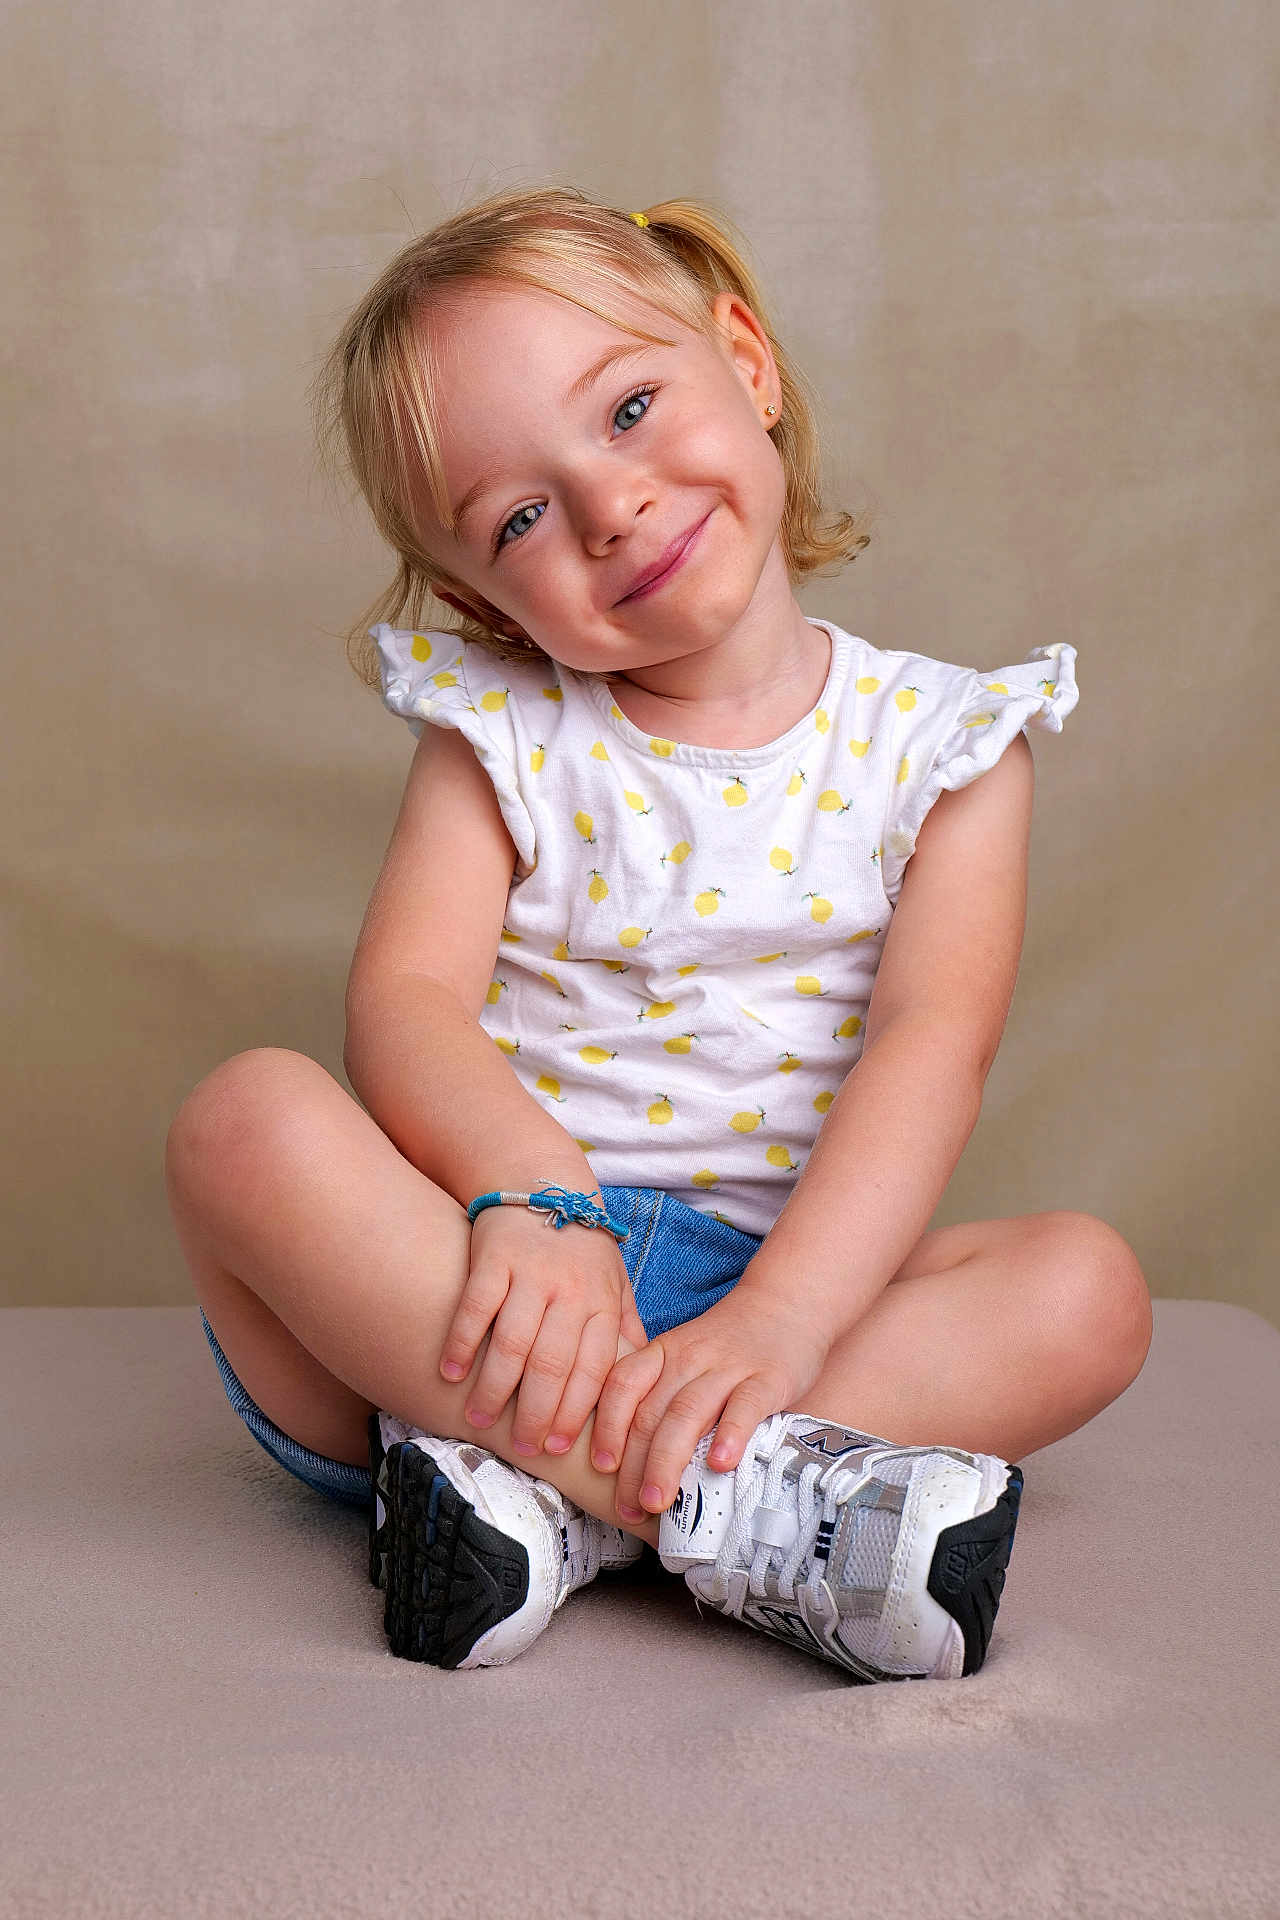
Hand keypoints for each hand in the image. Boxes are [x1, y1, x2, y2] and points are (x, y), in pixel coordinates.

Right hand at [439, 1204, 648, 1456]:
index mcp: (603, 1302)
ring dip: (495, 1388)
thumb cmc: (580, 1245)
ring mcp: (532, 1274)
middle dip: (537, 1414)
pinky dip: (463, 1343)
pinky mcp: (495, 1258)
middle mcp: (571, 1291)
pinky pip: (477, 1308)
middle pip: (553, 1366)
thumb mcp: (615, 1281)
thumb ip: (625, 1327)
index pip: (594, 1369)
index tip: (560, 1449)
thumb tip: (640, 1377)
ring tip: (480, 1419)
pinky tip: (451, 1372)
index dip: (576, 1413)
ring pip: (514, 1344)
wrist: (541, 1182)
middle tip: (521, 1447)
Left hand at [590, 1286, 831, 1520]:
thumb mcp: (683, 1355)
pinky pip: (744, 1407)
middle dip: (634, 1466)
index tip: (601, 1467)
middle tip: (628, 1508)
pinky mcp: (767, 1379)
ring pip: (688, 1414)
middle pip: (651, 1413)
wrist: (784, 1302)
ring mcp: (728, 1368)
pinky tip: (720, 1464)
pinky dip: (730, 1435)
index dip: (607, 1427)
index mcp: (662, 1353)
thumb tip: (628, 1460)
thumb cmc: (727, 1342)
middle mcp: (688, 1359)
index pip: (623, 1386)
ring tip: (658, 1500)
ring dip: (667, 1460)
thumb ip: (660, 1393)